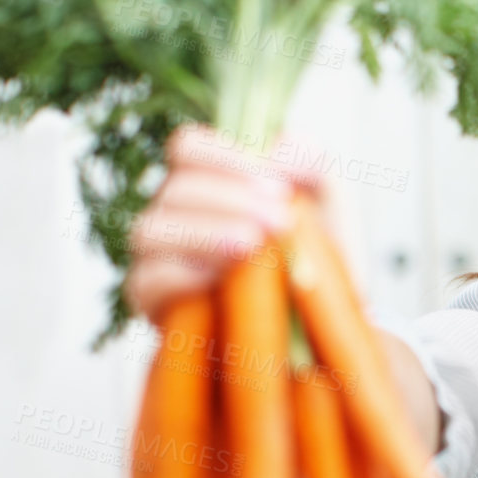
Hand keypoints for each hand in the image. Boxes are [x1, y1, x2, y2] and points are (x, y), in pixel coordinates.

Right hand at [123, 123, 329, 324]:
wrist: (325, 328)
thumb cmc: (320, 259)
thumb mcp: (329, 205)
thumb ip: (310, 163)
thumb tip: (275, 152)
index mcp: (211, 182)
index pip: (188, 148)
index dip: (224, 158)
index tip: (276, 186)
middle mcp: (177, 214)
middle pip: (174, 187)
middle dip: (229, 199)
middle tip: (279, 221)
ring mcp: (159, 258)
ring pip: (150, 229)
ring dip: (203, 232)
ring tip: (252, 244)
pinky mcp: (155, 303)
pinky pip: (147, 281)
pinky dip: (182, 276)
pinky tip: (221, 281)